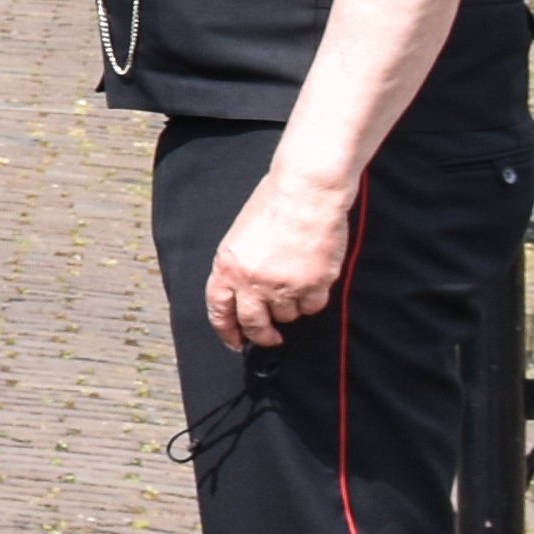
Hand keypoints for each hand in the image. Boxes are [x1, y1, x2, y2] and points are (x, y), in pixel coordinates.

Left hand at [202, 163, 356, 347]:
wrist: (305, 192)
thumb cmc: (273, 206)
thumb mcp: (240, 237)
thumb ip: (238, 268)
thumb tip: (243, 298)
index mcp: (227, 266)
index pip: (218, 310)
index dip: (226, 331)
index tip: (235, 342)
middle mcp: (252, 281)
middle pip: (253, 323)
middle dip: (262, 336)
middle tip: (271, 338)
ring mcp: (284, 285)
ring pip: (287, 315)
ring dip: (291, 307)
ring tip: (296, 281)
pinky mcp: (314, 285)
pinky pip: (312, 306)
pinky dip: (313, 299)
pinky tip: (313, 279)